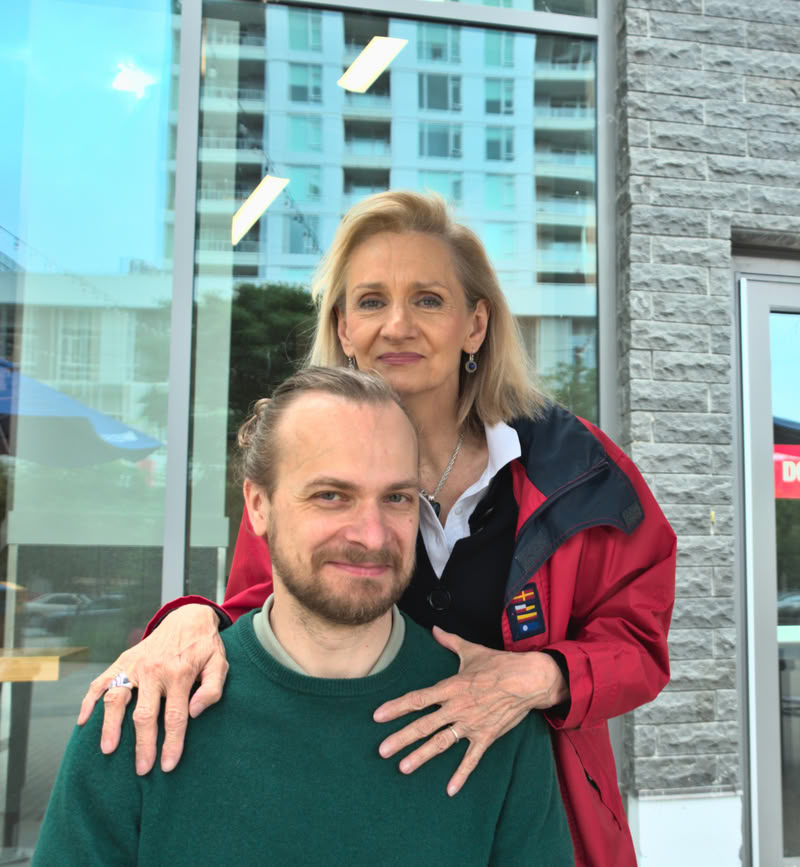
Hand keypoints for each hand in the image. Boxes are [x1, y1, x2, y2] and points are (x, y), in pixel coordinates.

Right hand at [77, 604, 228, 774]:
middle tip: (141, 770)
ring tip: (107, 750)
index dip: (171, 743)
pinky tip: (84, 721)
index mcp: (180, 674)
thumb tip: (194, 712)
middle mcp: (155, 670)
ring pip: (117, 698)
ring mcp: (136, 665)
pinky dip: (90, 700)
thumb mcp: (220, 663)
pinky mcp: (124, 660)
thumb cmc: (205, 646)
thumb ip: (213, 688)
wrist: (188, 617)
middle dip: (142, 745)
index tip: (167, 766)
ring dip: (110, 726)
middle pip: (144, 715)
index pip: (175, 717)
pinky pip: (102, 680)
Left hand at [373, 626, 567, 795]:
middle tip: (382, 750)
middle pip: (423, 725)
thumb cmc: (499, 664)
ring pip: (441, 743)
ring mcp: (471, 724)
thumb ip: (449, 641)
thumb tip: (436, 629)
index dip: (396, 707)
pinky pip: (471, 759)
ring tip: (403, 768)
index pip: (418, 699)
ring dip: (421, 756)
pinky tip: (450, 789)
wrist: (528, 679)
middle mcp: (457, 707)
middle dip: (401, 738)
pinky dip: (461, 774)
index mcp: (451, 687)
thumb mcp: (471, 651)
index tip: (378, 715)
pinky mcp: (486, 736)